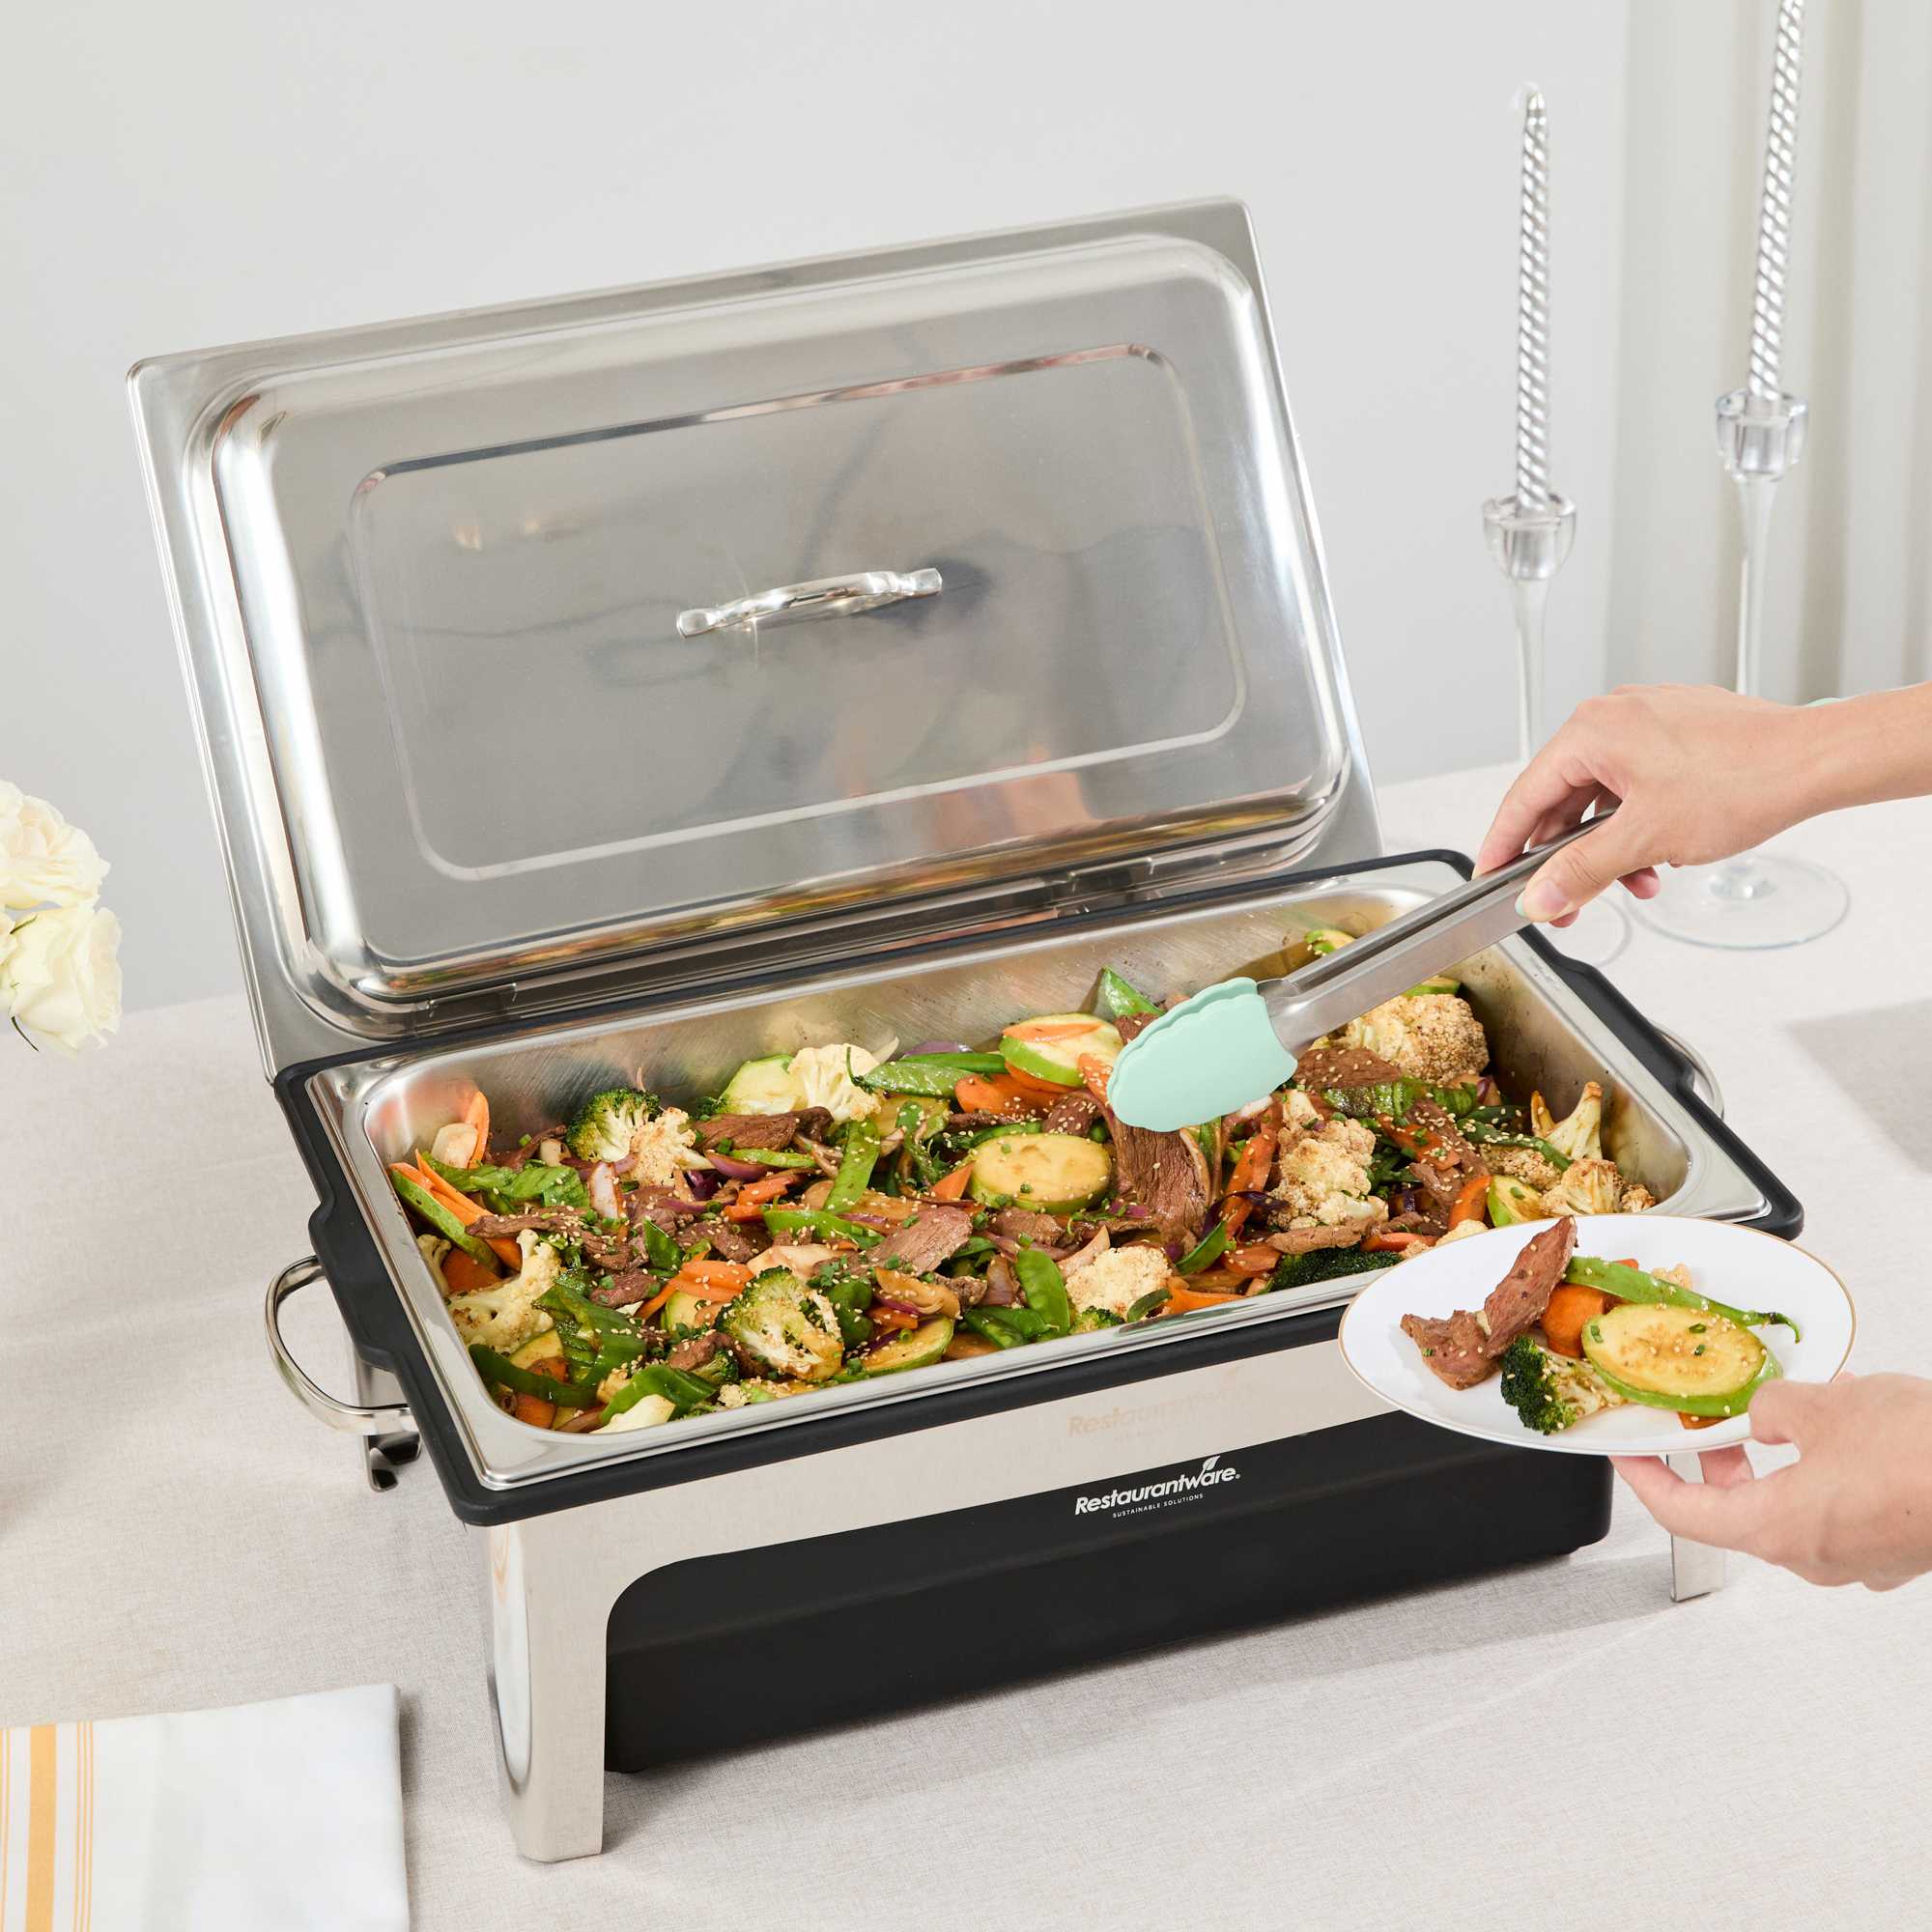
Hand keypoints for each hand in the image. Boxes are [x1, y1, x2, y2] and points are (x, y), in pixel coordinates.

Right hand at [1478, 685, 1823, 921]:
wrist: (1816, 761)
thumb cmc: (1744, 780)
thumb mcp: (1644, 839)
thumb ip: (1581, 872)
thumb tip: (1540, 897)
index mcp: (1591, 730)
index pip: (1524, 797)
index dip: (1503, 846)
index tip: (1490, 877)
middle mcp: (1613, 716)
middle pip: (1564, 799)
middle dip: (1569, 857)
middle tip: (1567, 901)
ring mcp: (1648, 721)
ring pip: (1603, 795)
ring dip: (1609, 846)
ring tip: (1632, 882)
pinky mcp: (1678, 733)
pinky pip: (1636, 784)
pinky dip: (1637, 823)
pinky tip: (1658, 854)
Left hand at [1611, 1374, 1931, 1590]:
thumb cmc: (1919, 1458)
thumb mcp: (1820, 1406)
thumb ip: (1774, 1408)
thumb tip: (1765, 1415)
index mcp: (1775, 1529)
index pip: (1681, 1515)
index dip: (1646, 1479)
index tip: (1629, 1455)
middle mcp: (1813, 1556)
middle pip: (1737, 1513)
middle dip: (1718, 1463)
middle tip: (1707, 1425)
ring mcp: (1859, 1558)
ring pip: (1794, 1508)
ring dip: (1778, 1461)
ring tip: (1785, 1411)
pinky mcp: (1896, 1546)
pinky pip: (1842, 1508)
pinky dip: (1826, 1470)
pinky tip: (1844, 1430)